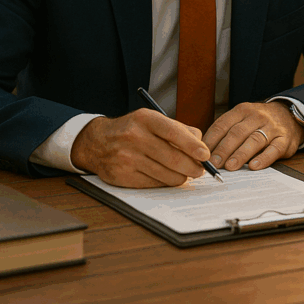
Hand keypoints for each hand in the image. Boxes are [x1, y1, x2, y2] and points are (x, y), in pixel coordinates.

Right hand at [70, 110, 208, 187]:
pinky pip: (154, 184)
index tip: (205, 155)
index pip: (173, 132)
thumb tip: (201, 144)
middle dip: (192, 167)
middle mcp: (134, 137)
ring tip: (185, 173)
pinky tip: (166, 176)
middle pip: (172, 158)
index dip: (192, 145)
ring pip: (166, 174)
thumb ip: (178, 129)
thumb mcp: (152, 120)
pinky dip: (165, 182)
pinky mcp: (122, 176)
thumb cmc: (133, 130)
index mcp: (145, 119)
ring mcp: (127, 158)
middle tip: (200, 170)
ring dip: (181, 177)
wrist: (97, 142)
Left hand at [203, 101, 303, 171]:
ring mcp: (272, 128)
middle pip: (237, 133)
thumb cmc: (258, 122)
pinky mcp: (284, 139)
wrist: (289, 116)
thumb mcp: (242, 119)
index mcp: (242, 111)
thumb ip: (226, 132)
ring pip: (254, 140)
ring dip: (240, 154)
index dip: (211, 140)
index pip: (223, 124)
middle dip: (223, 149)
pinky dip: (264, 158)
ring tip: (230, 166)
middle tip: (214, 163)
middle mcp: (257, 117)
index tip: (202, 154)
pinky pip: (274, 149)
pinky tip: (254, 166)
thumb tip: (204, 152)